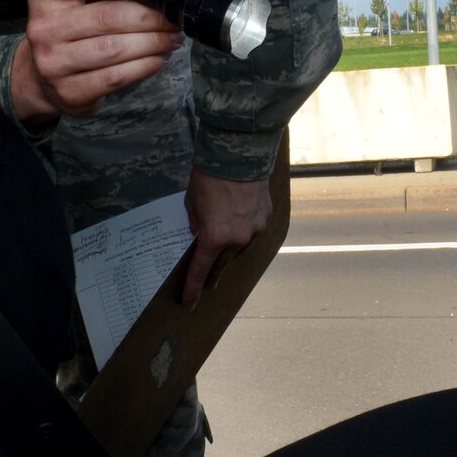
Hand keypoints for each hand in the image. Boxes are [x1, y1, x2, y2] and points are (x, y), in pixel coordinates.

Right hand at [11, 0, 182, 124]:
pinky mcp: (69, 91)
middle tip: (175, 17)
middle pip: (108, 16)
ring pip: (115, 48)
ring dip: (153, 42)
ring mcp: (54, 62)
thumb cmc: (71, 28)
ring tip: (172, 38)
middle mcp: (44, 27)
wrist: (41, 79)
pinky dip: (144, 66)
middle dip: (151, 16)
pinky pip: (116, 76)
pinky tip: (158, 58)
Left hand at [180, 168, 271, 308]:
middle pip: (223, 264)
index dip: (193, 288)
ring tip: (223, 248)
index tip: (190, 303)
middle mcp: (238, 239)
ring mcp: (255, 229)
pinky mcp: (266, 216)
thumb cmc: (208, 177)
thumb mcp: (192, 204)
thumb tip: (201, 235)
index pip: (201, 271)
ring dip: (230, 250)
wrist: (238, 154)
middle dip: (214, 275)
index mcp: (214, 238)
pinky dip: (244, 231)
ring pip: (240, 248)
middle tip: (208, 285)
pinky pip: (253, 231)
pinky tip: (239, 223)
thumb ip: (196, 225)